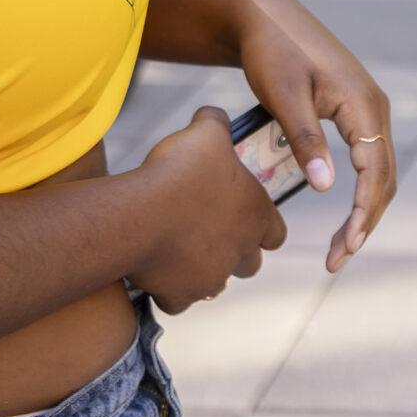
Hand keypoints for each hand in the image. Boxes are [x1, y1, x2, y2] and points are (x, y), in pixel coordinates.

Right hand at [126, 106, 287, 312]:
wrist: (141, 213)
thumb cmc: (180, 172)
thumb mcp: (206, 133)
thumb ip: (216, 123)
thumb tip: (214, 116)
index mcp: (256, 217)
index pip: (275, 232)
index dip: (262, 224)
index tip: (244, 215)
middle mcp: (239, 253)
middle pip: (249, 263)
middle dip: (234, 251)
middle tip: (209, 231)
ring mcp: (210, 278)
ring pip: (216, 283)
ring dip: (204, 270)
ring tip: (181, 248)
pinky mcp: (179, 295)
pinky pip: (178, 299)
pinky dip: (169, 288)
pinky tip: (156, 267)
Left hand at [229, 0, 398, 271]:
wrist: (265, 17)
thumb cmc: (271, 52)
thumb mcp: (284, 95)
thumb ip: (305, 140)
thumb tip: (324, 188)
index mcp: (363, 102)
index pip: (375, 171)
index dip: (364, 213)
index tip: (346, 247)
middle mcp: (374, 106)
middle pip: (383, 177)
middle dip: (366, 222)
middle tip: (338, 259)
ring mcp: (367, 109)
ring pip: (378, 171)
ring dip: (365, 210)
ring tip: (342, 246)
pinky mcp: (354, 111)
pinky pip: (367, 159)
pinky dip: (360, 191)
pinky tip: (345, 212)